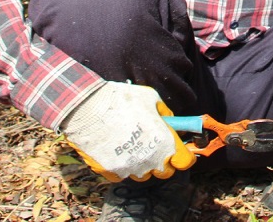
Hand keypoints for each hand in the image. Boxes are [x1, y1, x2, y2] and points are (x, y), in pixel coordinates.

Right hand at [61, 82, 194, 181]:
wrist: (87, 108)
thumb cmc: (121, 100)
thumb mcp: (151, 98)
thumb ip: (165, 113)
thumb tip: (170, 121)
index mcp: (164, 143)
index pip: (185, 162)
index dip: (183, 155)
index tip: (179, 150)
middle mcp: (150, 160)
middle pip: (165, 172)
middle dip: (162, 161)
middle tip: (154, 146)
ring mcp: (130, 169)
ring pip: (143, 175)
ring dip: (142, 164)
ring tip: (131, 146)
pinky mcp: (111, 173)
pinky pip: (122, 175)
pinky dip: (121, 166)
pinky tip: (116, 150)